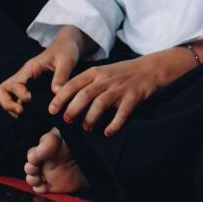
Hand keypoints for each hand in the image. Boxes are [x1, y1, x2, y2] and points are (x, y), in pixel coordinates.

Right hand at [0, 26, 88, 117]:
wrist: (67, 45)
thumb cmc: (66, 50)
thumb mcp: (67, 61)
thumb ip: (61, 76)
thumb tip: (56, 93)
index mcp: (31, 68)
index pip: (15, 84)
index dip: (21, 95)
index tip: (31, 100)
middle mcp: (24, 75)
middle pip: (2, 90)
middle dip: (8, 104)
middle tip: (22, 112)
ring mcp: (25, 81)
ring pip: (6, 95)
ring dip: (12, 107)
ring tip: (25, 115)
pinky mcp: (30, 87)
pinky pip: (17, 98)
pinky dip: (20, 107)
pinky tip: (32, 114)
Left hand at [47, 48, 194, 136]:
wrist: (150, 69)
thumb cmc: (122, 73)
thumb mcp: (102, 72)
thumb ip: (85, 82)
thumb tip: (64, 99)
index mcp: (95, 72)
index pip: (73, 84)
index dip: (60, 98)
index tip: (52, 111)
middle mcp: (106, 79)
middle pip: (84, 95)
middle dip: (73, 109)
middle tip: (67, 121)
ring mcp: (120, 88)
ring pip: (100, 104)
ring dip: (91, 118)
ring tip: (86, 128)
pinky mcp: (133, 97)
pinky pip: (122, 113)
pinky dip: (114, 124)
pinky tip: (108, 132)